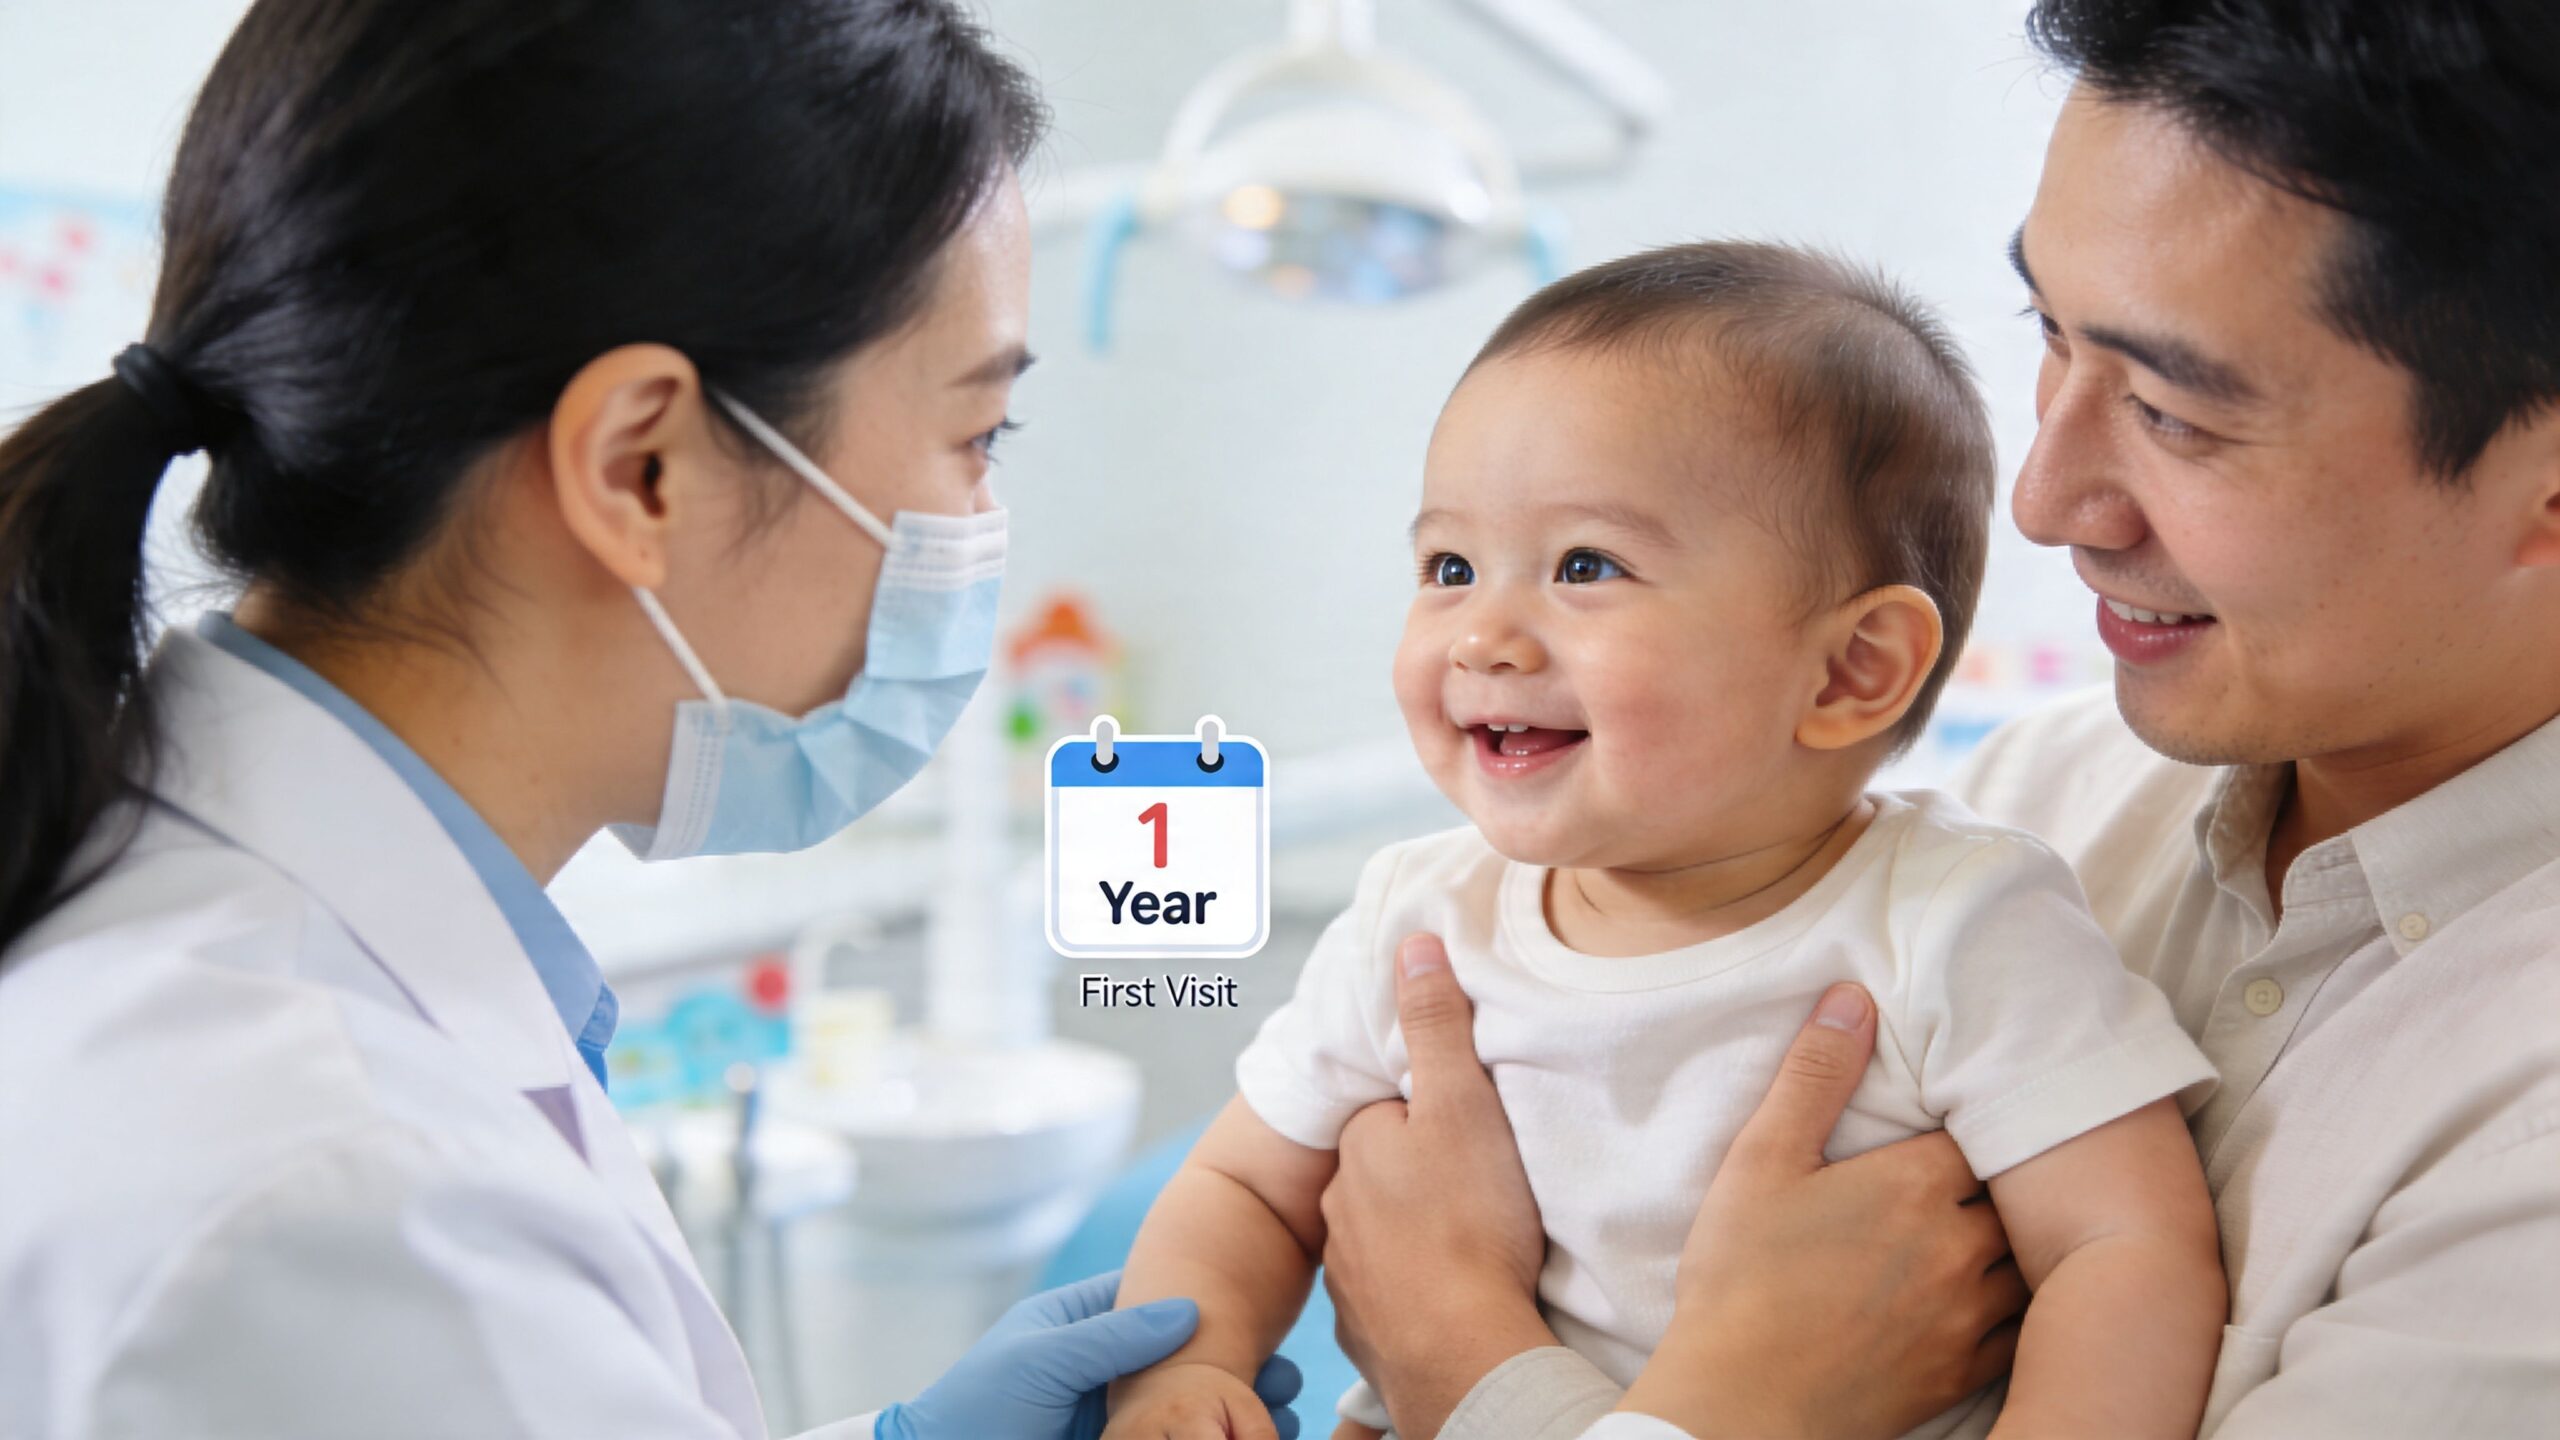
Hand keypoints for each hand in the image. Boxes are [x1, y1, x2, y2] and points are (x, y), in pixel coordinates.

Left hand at [877, 1271, 1304, 1439]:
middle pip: (1189, 1360)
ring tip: (1285, 1420)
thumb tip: (1189, 1309)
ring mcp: (1116, 1416)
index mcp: (1084, 1324)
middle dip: (1242, 1371)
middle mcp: (1107, 1368)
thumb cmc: (974, 1406)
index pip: (1159, 1304)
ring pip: (1189, 1408)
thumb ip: (1113, 1335)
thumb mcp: (1040, 1359)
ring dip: (1238, 1413)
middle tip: (1288, 1382)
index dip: (1213, 1313)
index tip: (1262, 1326)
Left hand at [1318, 934, 1557, 1437]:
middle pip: (1385, 1174)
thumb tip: (1412, 944)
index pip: (1391, 1113)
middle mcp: (1339, 1208)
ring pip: (1384, 1235)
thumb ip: (1437, 1027)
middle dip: (1422, 1176)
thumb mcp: (1463, 1106)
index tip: (1473, 1131)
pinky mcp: (1367, 1330)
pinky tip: (1454, 1295)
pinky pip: (1392, 1295)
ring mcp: (1348, 1274)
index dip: (1434, 1115)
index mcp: (1359, 1148)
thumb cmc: (1468, 1224)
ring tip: (1475, 1244)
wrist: (1461, 1353)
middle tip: (1482, 1189)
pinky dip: (1417, 1292)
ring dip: (1419, 1235)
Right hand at [1621, 983, 2026, 1439]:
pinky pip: (2023, 1332)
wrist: (1743, 1404)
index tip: (1967, 1111)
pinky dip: (2024, 1309)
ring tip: (2011, 1222)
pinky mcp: (1961, 1370)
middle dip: (2009, 1176)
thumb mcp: (1761, 1161)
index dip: (1976, 1119)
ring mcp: (1966, 1314)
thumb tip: (1854, 998)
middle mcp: (1957, 1246)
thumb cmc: (1743, 1281)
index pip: (1982, 1132)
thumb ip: (1814, 1077)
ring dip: (2023, 1240)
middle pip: (2017, 1194)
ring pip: (2030, 1262)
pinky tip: (2004, 1297)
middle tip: (1998, 1161)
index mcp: (1913, 1185)